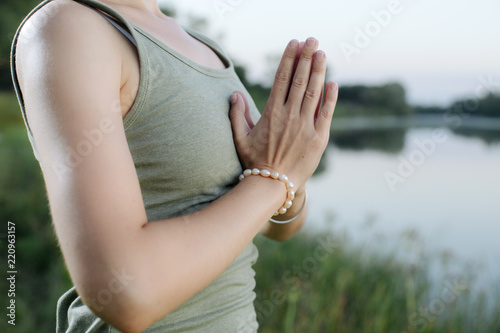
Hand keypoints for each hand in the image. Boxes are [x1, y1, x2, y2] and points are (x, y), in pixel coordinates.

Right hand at [230, 38, 338, 189]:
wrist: (273, 186)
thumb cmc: (255, 162)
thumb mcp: (241, 138)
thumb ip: (237, 115)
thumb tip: (234, 94)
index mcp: (272, 113)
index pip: (281, 79)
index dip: (288, 59)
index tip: (293, 44)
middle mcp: (290, 116)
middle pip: (299, 80)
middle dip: (306, 57)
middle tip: (312, 40)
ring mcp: (306, 126)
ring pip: (314, 92)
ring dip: (319, 70)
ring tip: (322, 52)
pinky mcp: (319, 138)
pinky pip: (327, 113)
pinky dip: (331, 97)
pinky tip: (333, 82)